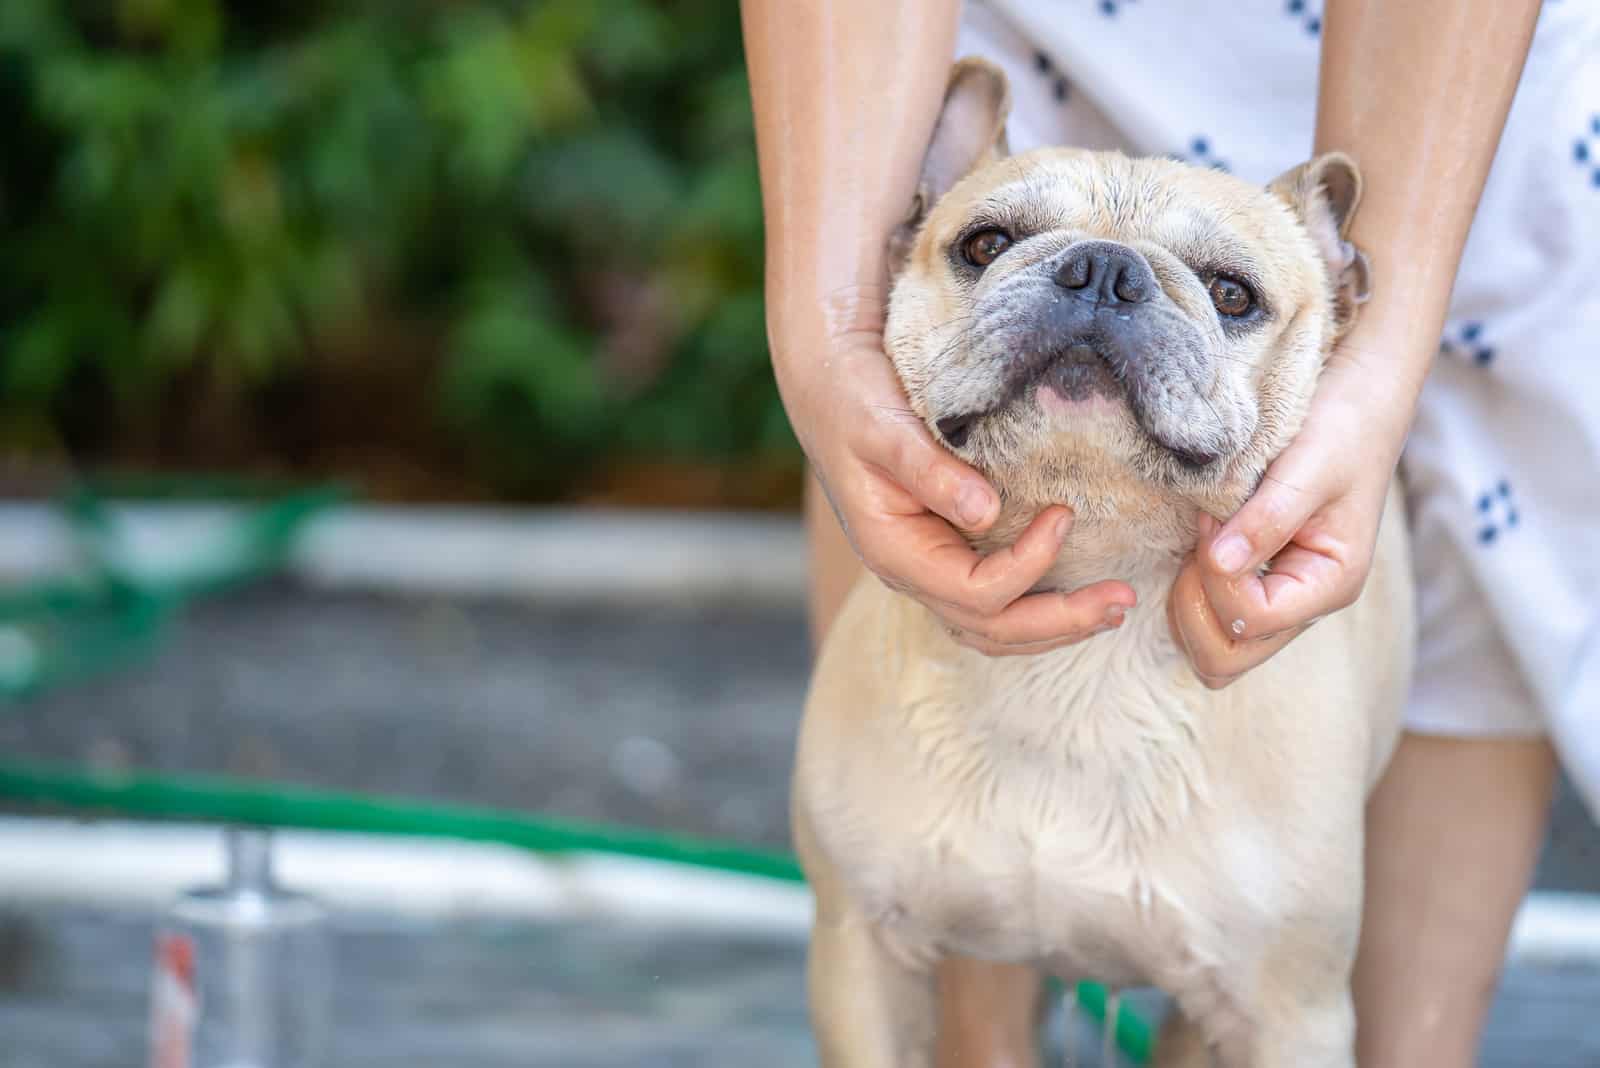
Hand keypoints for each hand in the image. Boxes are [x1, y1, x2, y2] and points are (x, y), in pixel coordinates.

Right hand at [781, 322, 1136, 657]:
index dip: (1027, 565)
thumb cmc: (853, 400)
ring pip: (993, 629)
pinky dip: (1038, 607)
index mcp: (894, 550)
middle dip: (1061, 621)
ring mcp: (926, 568)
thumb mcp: (883, 426)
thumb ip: (929, 469)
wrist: (829, 385)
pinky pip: (992, 603)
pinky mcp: (944, 553)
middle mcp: (910, 572)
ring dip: (1056, 626)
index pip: (973, 590)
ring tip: (1112, 609)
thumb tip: (986, 512)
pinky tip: (1076, 595)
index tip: (1064, 513)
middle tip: (1122, 599)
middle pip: (990, 628)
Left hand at [1167, 347, 1410, 687]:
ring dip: (1189, 601)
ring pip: (1213, 647)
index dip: (1216, 576)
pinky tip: (1200, 543)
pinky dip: (1191, 592)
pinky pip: (1210, 617)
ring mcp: (1279, 596)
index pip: (1249, 619)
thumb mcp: (1310, 466)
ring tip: (1201, 541)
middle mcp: (1304, 602)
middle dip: (1194, 606)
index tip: (1216, 518)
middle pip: (1226, 658)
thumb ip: (1267, 518)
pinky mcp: (1257, 580)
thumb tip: (1220, 563)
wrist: (1356, 397)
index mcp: (1329, 584)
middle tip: (1199, 544)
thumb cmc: (1342, 426)